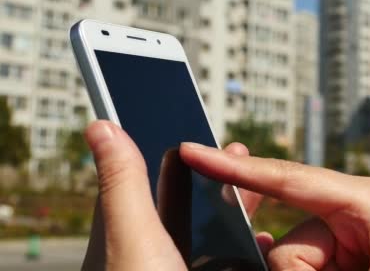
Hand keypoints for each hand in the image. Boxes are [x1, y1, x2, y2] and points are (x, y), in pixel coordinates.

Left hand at [81, 121, 269, 269]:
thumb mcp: (132, 237)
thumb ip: (123, 185)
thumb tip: (100, 125)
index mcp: (123, 238)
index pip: (141, 181)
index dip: (167, 152)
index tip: (189, 123)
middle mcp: (150, 256)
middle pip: (183, 204)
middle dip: (212, 172)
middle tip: (237, 149)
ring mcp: (178, 268)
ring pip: (209, 234)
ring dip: (234, 205)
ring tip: (257, 184)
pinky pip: (230, 260)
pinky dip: (246, 246)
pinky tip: (260, 239)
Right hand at [179, 146, 369, 269]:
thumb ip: (305, 263)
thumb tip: (269, 251)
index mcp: (367, 201)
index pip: (287, 178)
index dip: (236, 169)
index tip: (192, 152)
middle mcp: (355, 209)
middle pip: (288, 242)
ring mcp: (351, 233)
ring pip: (294, 261)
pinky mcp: (348, 253)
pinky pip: (308, 264)